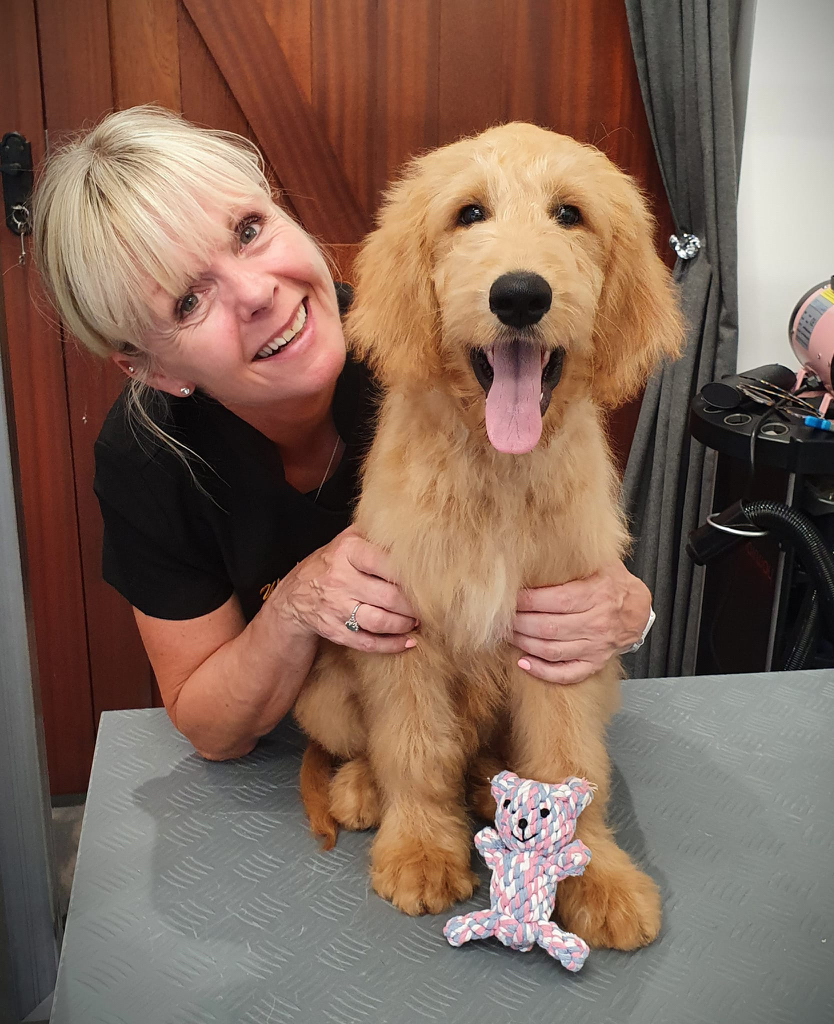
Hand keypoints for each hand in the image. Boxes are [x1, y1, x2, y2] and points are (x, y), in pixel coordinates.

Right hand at [277, 526, 418, 653]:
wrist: (294, 596)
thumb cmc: (330, 564)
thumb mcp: (344, 541)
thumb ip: (372, 534)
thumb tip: (410, 526)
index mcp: (347, 551)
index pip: (385, 562)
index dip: (410, 575)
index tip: (428, 580)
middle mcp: (341, 579)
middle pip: (389, 596)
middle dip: (413, 605)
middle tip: (427, 606)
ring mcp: (337, 607)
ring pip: (380, 621)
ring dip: (404, 625)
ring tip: (415, 621)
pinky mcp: (335, 630)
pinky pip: (368, 642)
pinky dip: (391, 645)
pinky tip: (406, 642)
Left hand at [512, 562, 651, 684]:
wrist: (639, 610)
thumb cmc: (613, 584)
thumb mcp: (601, 563)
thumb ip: (576, 557)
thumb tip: (541, 548)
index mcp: (596, 594)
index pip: (556, 600)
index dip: (529, 601)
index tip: (511, 598)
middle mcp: (596, 623)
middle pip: (549, 627)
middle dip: (520, 623)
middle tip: (503, 618)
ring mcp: (595, 646)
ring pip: (552, 650)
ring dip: (524, 644)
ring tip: (508, 635)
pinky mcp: (594, 663)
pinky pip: (567, 673)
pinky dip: (543, 672)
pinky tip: (524, 663)